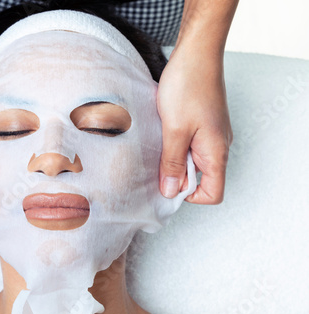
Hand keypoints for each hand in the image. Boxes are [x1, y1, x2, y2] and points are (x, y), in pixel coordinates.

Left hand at [156, 46, 232, 203]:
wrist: (197, 53)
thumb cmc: (188, 87)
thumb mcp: (175, 130)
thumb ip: (172, 163)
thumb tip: (170, 191)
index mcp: (217, 152)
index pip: (213, 193)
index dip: (190, 195)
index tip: (167, 183)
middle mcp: (219, 146)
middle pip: (202, 178)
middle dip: (178, 175)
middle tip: (158, 158)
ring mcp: (212, 134)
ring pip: (193, 160)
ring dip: (175, 157)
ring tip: (161, 140)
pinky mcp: (204, 123)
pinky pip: (191, 144)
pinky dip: (176, 143)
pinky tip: (164, 130)